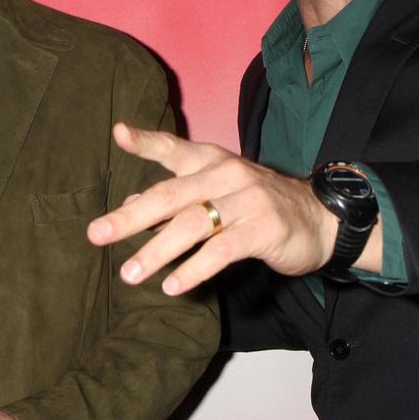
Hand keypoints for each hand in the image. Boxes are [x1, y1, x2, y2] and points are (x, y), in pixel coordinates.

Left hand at [86, 123, 350, 295]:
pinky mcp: (264, 229)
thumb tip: (130, 205)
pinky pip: (222, 251)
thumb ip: (176, 198)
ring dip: (157, 251)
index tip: (119, 133)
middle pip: (172, 195)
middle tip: (97, 234)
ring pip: (193, 225)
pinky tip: (172, 285)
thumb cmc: (259, 206)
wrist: (320, 219)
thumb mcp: (218, 193)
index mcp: (213, 161)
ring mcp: (247, 200)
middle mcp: (228, 175)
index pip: (175, 149)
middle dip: (131, 217)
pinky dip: (194, 269)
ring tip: (130, 273)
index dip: (146, 141)